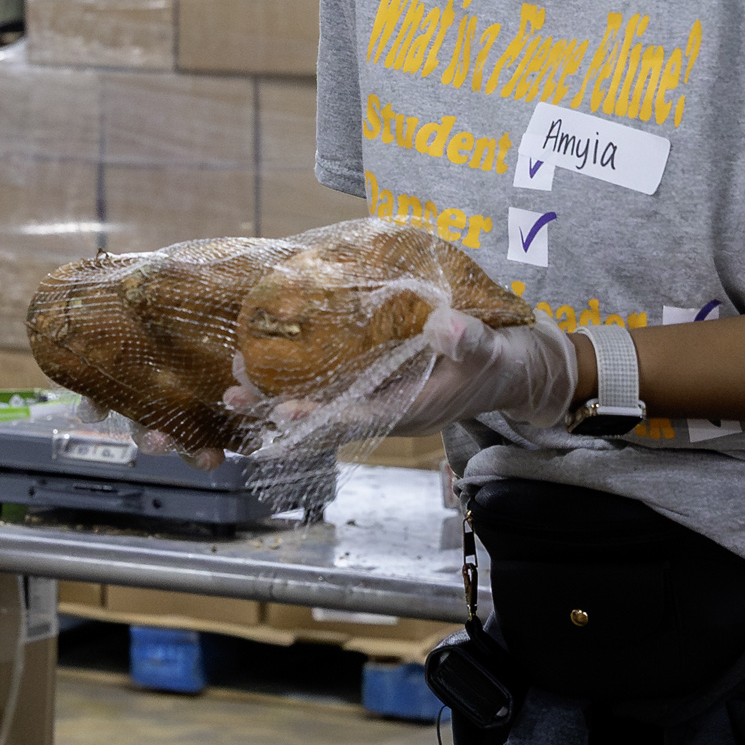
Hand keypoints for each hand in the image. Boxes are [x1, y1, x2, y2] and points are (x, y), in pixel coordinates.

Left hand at [228, 309, 580, 442]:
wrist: (511, 374)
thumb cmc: (500, 362)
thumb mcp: (490, 349)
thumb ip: (468, 339)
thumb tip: (445, 325)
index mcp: (411, 409)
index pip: (358, 418)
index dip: (321, 417)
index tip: (284, 412)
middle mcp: (386, 412)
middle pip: (324, 419)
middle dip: (279, 411)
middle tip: (234, 397)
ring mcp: (379, 402)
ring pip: (320, 407)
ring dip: (278, 399)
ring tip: (233, 387)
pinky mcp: (375, 388)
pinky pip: (330, 391)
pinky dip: (298, 383)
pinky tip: (266, 367)